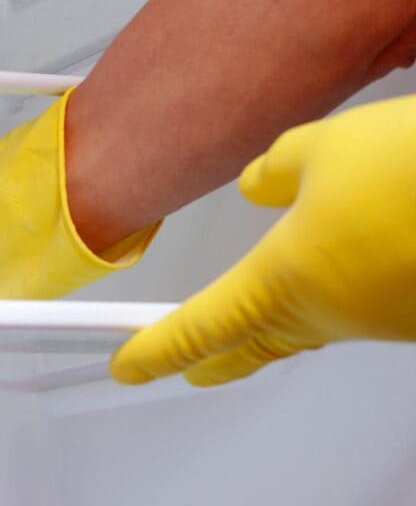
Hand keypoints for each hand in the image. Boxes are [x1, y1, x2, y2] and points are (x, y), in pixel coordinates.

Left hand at [111, 94, 415, 386]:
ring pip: (306, 329)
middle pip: (252, 347)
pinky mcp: (413, 309)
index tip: (128, 365)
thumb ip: (275, 170)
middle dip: (210, 359)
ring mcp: (379, 318)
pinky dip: (329, 298)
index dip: (156, 350)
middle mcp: (331, 312)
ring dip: (269, 328)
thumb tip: (258, 184)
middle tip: (182, 368)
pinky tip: (335, 272)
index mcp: (285, 280)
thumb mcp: (321, 147)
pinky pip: (355, 308)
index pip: (200, 329)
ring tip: (245, 326)